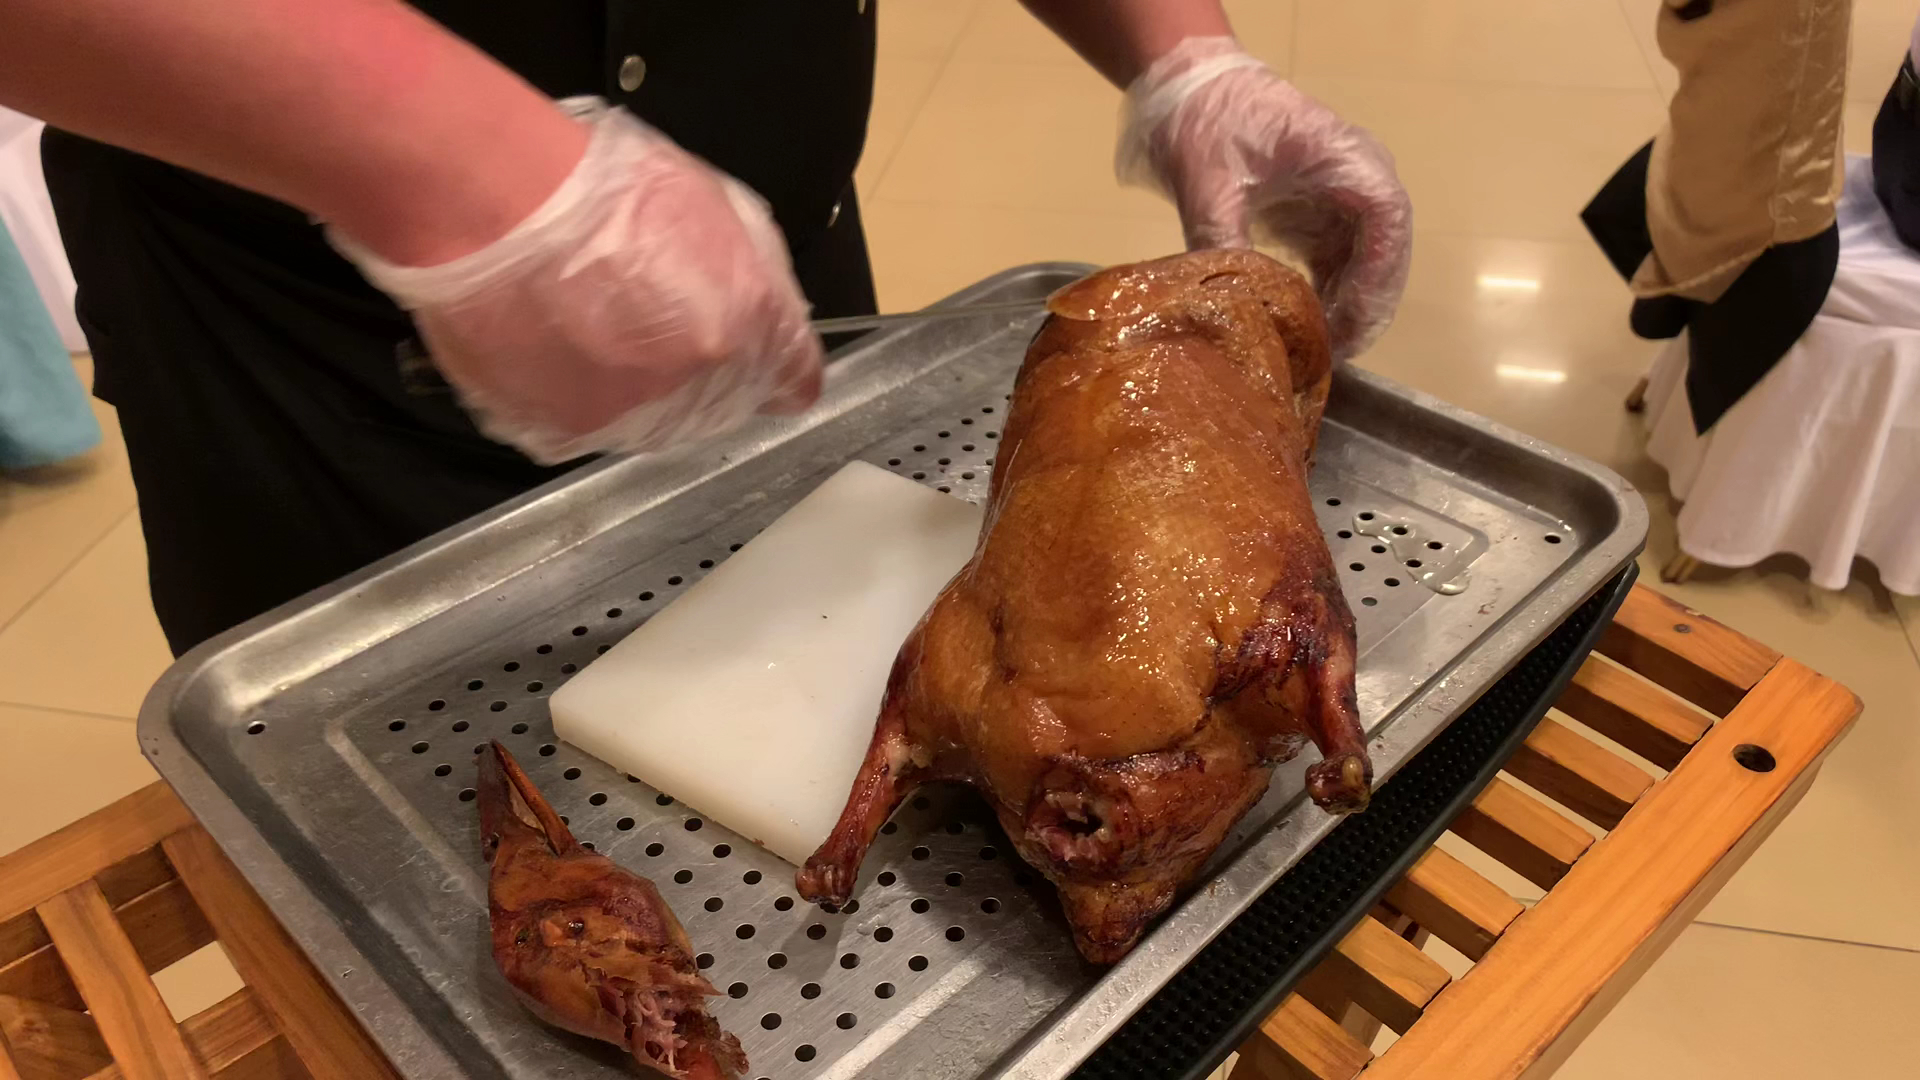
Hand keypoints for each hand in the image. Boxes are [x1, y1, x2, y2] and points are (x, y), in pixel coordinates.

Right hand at [330, 98, 821, 464]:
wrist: (491, 201)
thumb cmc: (599, 184)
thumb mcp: (715, 206)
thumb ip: (756, 276)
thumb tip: (774, 319)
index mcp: (745, 329)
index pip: (794, 384)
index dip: (778, 371)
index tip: (763, 363)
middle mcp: (693, 390)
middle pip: (718, 407)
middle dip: (695, 370)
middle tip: (643, 316)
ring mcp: (622, 420)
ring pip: (647, 422)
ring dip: (631, 386)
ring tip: (584, 321)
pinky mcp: (554, 434)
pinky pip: (576, 425)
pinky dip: (565, 393)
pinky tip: (543, 340)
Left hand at [1118, 38, 1411, 360]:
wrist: (1190, 86)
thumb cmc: (1205, 120)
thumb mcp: (1207, 180)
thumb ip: (1220, 236)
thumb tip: (1228, 304)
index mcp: (1344, 157)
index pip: (1386, 217)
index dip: (1378, 274)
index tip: (1354, 318)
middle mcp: (1355, 177)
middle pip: (1384, 249)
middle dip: (1366, 303)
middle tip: (1337, 353)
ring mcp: (1339, 199)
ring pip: (1363, 262)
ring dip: (1348, 306)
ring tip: (1319, 351)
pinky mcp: (1316, 216)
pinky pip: (1336, 263)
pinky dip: (1326, 296)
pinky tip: (1304, 329)